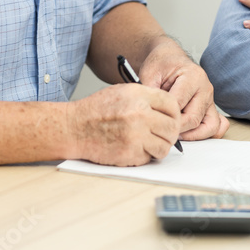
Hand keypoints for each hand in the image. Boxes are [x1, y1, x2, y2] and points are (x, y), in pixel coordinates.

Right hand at [67, 83, 181, 165]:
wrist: (74, 128)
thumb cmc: (95, 110)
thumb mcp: (121, 92)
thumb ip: (145, 98)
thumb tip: (168, 110)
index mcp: (138, 95)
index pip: (172, 104)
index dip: (174, 114)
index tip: (171, 119)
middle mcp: (139, 114)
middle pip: (172, 127)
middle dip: (170, 133)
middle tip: (162, 135)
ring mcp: (135, 135)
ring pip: (164, 146)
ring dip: (159, 147)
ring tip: (148, 143)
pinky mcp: (130, 153)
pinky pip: (149, 157)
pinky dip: (144, 155)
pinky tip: (133, 148)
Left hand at [140, 42, 229, 140]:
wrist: (171, 58)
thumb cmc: (161, 64)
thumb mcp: (150, 73)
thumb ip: (149, 91)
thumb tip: (147, 112)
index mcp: (193, 76)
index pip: (179, 104)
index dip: (164, 116)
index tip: (152, 122)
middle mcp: (206, 88)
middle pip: (193, 118)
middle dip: (175, 128)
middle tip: (159, 131)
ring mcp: (210, 99)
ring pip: (208, 127)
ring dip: (191, 135)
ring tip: (173, 134)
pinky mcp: (211, 108)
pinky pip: (216, 127)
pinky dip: (204, 134)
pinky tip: (188, 134)